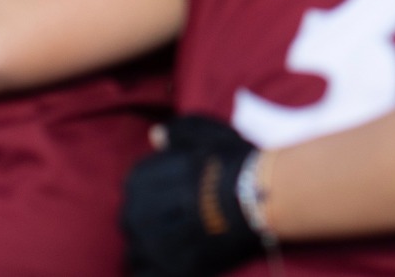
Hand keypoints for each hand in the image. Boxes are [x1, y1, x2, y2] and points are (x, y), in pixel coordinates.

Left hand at [122, 115, 266, 276]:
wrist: (260, 195)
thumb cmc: (233, 161)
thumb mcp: (205, 134)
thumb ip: (176, 133)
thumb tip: (155, 135)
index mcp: (138, 180)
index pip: (136, 189)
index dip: (158, 193)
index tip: (178, 195)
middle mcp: (135, 214)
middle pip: (134, 222)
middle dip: (153, 222)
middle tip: (182, 219)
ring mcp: (151, 245)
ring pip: (138, 251)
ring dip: (153, 249)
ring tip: (180, 243)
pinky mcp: (171, 268)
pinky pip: (149, 274)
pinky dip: (159, 270)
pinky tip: (177, 262)